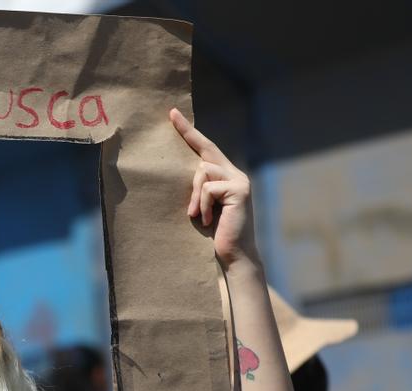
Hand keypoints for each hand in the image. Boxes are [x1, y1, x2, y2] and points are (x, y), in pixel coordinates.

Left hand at [169, 108, 257, 267]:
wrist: (233, 254)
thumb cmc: (213, 234)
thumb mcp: (201, 206)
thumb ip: (197, 188)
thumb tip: (178, 173)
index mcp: (225, 177)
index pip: (206, 150)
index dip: (190, 132)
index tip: (173, 114)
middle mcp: (235, 174)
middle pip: (206, 152)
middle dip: (188, 133)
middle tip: (172, 115)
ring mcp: (239, 180)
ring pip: (203, 171)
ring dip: (194, 195)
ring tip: (195, 216)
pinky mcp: (239, 190)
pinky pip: (208, 188)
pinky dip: (202, 205)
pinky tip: (207, 220)